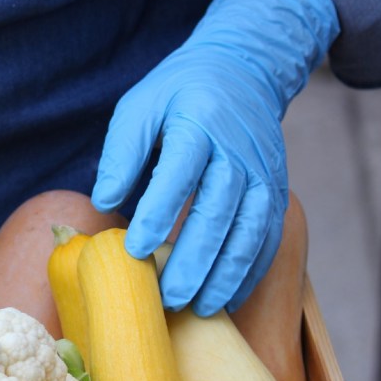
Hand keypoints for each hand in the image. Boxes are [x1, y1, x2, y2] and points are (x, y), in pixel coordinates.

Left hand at [91, 0, 337, 315]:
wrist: (245, 71)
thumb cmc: (179, 94)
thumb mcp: (141, 106)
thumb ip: (122, 152)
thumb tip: (103, 202)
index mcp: (200, 123)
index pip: (180, 173)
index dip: (158, 213)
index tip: (134, 249)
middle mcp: (238, 152)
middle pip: (218, 211)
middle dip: (194, 260)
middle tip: (168, 298)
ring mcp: (264, 174)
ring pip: (249, 232)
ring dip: (225, 275)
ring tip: (198, 309)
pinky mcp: (277, 192)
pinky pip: (268, 238)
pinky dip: (249, 273)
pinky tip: (227, 300)